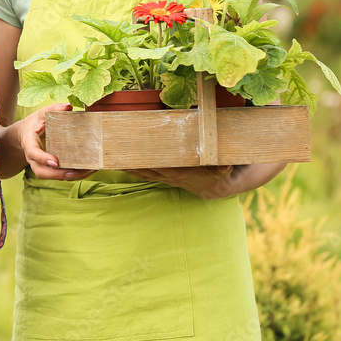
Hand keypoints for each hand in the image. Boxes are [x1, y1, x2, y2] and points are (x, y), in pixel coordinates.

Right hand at [19, 103, 94, 180]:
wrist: (27, 133)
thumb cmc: (36, 122)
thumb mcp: (42, 113)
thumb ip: (54, 109)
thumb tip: (68, 106)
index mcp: (29, 142)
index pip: (33, 153)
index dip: (43, 159)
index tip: (55, 162)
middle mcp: (33, 157)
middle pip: (40, 171)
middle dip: (57, 175)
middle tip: (73, 172)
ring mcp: (40, 164)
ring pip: (49, 176)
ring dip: (66, 177)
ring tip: (83, 173)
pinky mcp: (48, 168)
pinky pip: (57, 175)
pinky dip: (71, 175)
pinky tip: (85, 172)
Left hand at [125, 165, 240, 198]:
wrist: (225, 186)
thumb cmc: (226, 172)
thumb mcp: (228, 168)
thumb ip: (224, 166)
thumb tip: (224, 165)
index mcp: (185, 175)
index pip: (162, 168)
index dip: (149, 163)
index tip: (135, 156)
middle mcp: (174, 178)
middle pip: (149, 170)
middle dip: (133, 163)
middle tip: (115, 154)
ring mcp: (169, 178)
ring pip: (145, 173)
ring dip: (129, 167)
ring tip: (112, 160)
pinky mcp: (168, 178)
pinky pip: (147, 174)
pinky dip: (135, 170)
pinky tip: (122, 165)